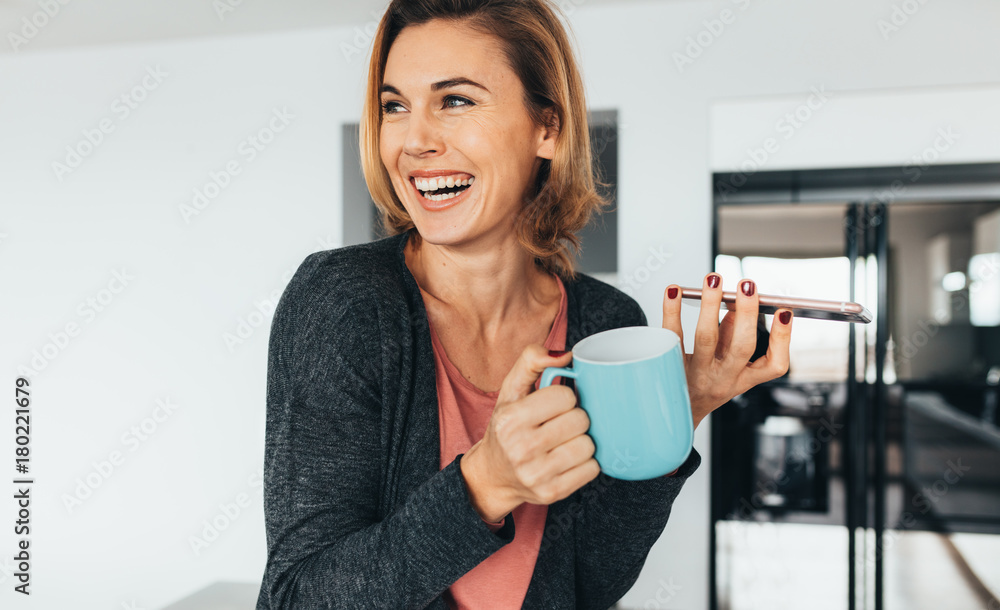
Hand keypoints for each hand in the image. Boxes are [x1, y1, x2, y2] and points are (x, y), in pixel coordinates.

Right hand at [461, 345, 598, 522]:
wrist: (493, 475)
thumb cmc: (507, 427)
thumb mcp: (511, 390)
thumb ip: (532, 361)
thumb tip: (567, 354)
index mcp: (511, 418)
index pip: (566, 396)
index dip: (565, 397)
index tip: (554, 405)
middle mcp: (520, 448)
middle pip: (580, 420)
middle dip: (575, 418)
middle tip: (561, 423)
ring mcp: (536, 474)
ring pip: (588, 446)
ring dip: (583, 440)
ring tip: (566, 441)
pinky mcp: (551, 493)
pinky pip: (592, 470)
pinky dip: (586, 462)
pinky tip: (569, 458)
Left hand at [661, 274, 792, 429]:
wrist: (673, 414)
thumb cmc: (704, 382)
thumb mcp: (727, 365)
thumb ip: (733, 334)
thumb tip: (737, 303)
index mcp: (744, 379)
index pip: (774, 365)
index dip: (782, 339)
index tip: (784, 312)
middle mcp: (723, 379)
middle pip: (742, 347)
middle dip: (747, 313)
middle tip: (748, 285)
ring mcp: (696, 374)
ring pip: (706, 338)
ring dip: (711, 305)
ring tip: (714, 280)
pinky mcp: (670, 366)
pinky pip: (672, 335)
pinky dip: (672, 311)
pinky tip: (674, 290)